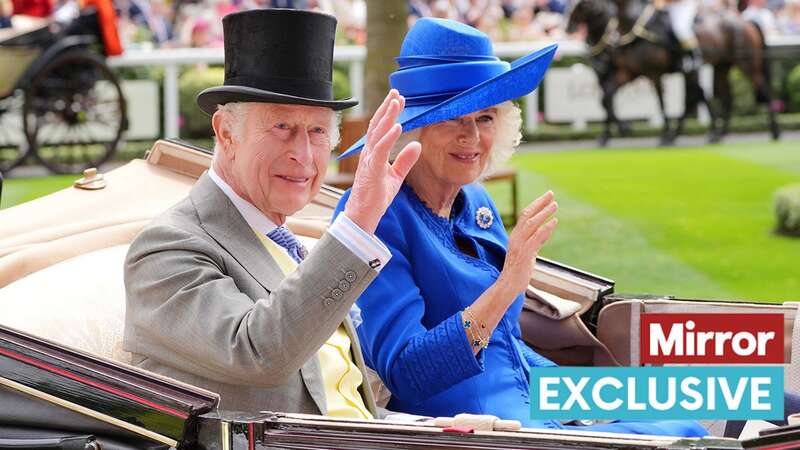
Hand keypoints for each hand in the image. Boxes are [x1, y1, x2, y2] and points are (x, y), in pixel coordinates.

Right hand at [344, 90, 421, 233]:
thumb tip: (417, 145)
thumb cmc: (376, 197)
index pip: (380, 128)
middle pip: (377, 125)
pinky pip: (380, 149)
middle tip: (396, 92)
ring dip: (388, 116)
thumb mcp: (395, 177)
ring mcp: (369, 160)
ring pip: (378, 133)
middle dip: (387, 107)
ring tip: (397, 102)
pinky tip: (397, 126)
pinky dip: (389, 137)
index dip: (389, 112)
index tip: (398, 99)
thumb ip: (405, 160)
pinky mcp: (372, 170)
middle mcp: (369, 153)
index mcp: (373, 154)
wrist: (363, 215)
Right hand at [496, 191, 557, 296]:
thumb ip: (537, 240)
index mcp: (516, 236)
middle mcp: (516, 238)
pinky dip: (545, 229)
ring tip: (555, 205)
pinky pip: (536, 238)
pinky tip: (554, 222)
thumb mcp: (529, 251)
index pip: (525, 215)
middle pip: (527, 215)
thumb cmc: (518, 270)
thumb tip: (547, 229)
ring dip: (543, 213)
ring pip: (531, 224)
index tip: (547, 197)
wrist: (508, 285)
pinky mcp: (525, 254)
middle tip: (551, 194)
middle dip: (540, 203)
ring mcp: (519, 245)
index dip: (536, 204)